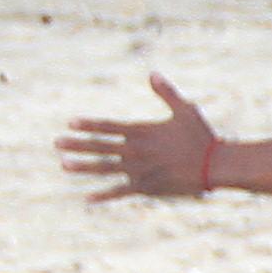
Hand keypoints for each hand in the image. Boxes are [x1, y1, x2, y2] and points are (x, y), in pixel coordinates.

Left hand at [61, 73, 221, 200]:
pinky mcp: (146, 187)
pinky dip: (104, 195)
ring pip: (104, 168)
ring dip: (83, 166)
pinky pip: (120, 191)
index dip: (89, 125)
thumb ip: (165, 93)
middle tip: (56, 143)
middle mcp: (135, 151)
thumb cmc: (201, 136)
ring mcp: (139, 170)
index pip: (108, 127)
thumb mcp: (185, 110)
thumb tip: (152, 73)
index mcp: (142, 131)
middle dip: (76, 144)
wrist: (215, 165)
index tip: (71, 123)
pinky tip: (88, 198)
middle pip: (99, 146)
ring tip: (64, 165)